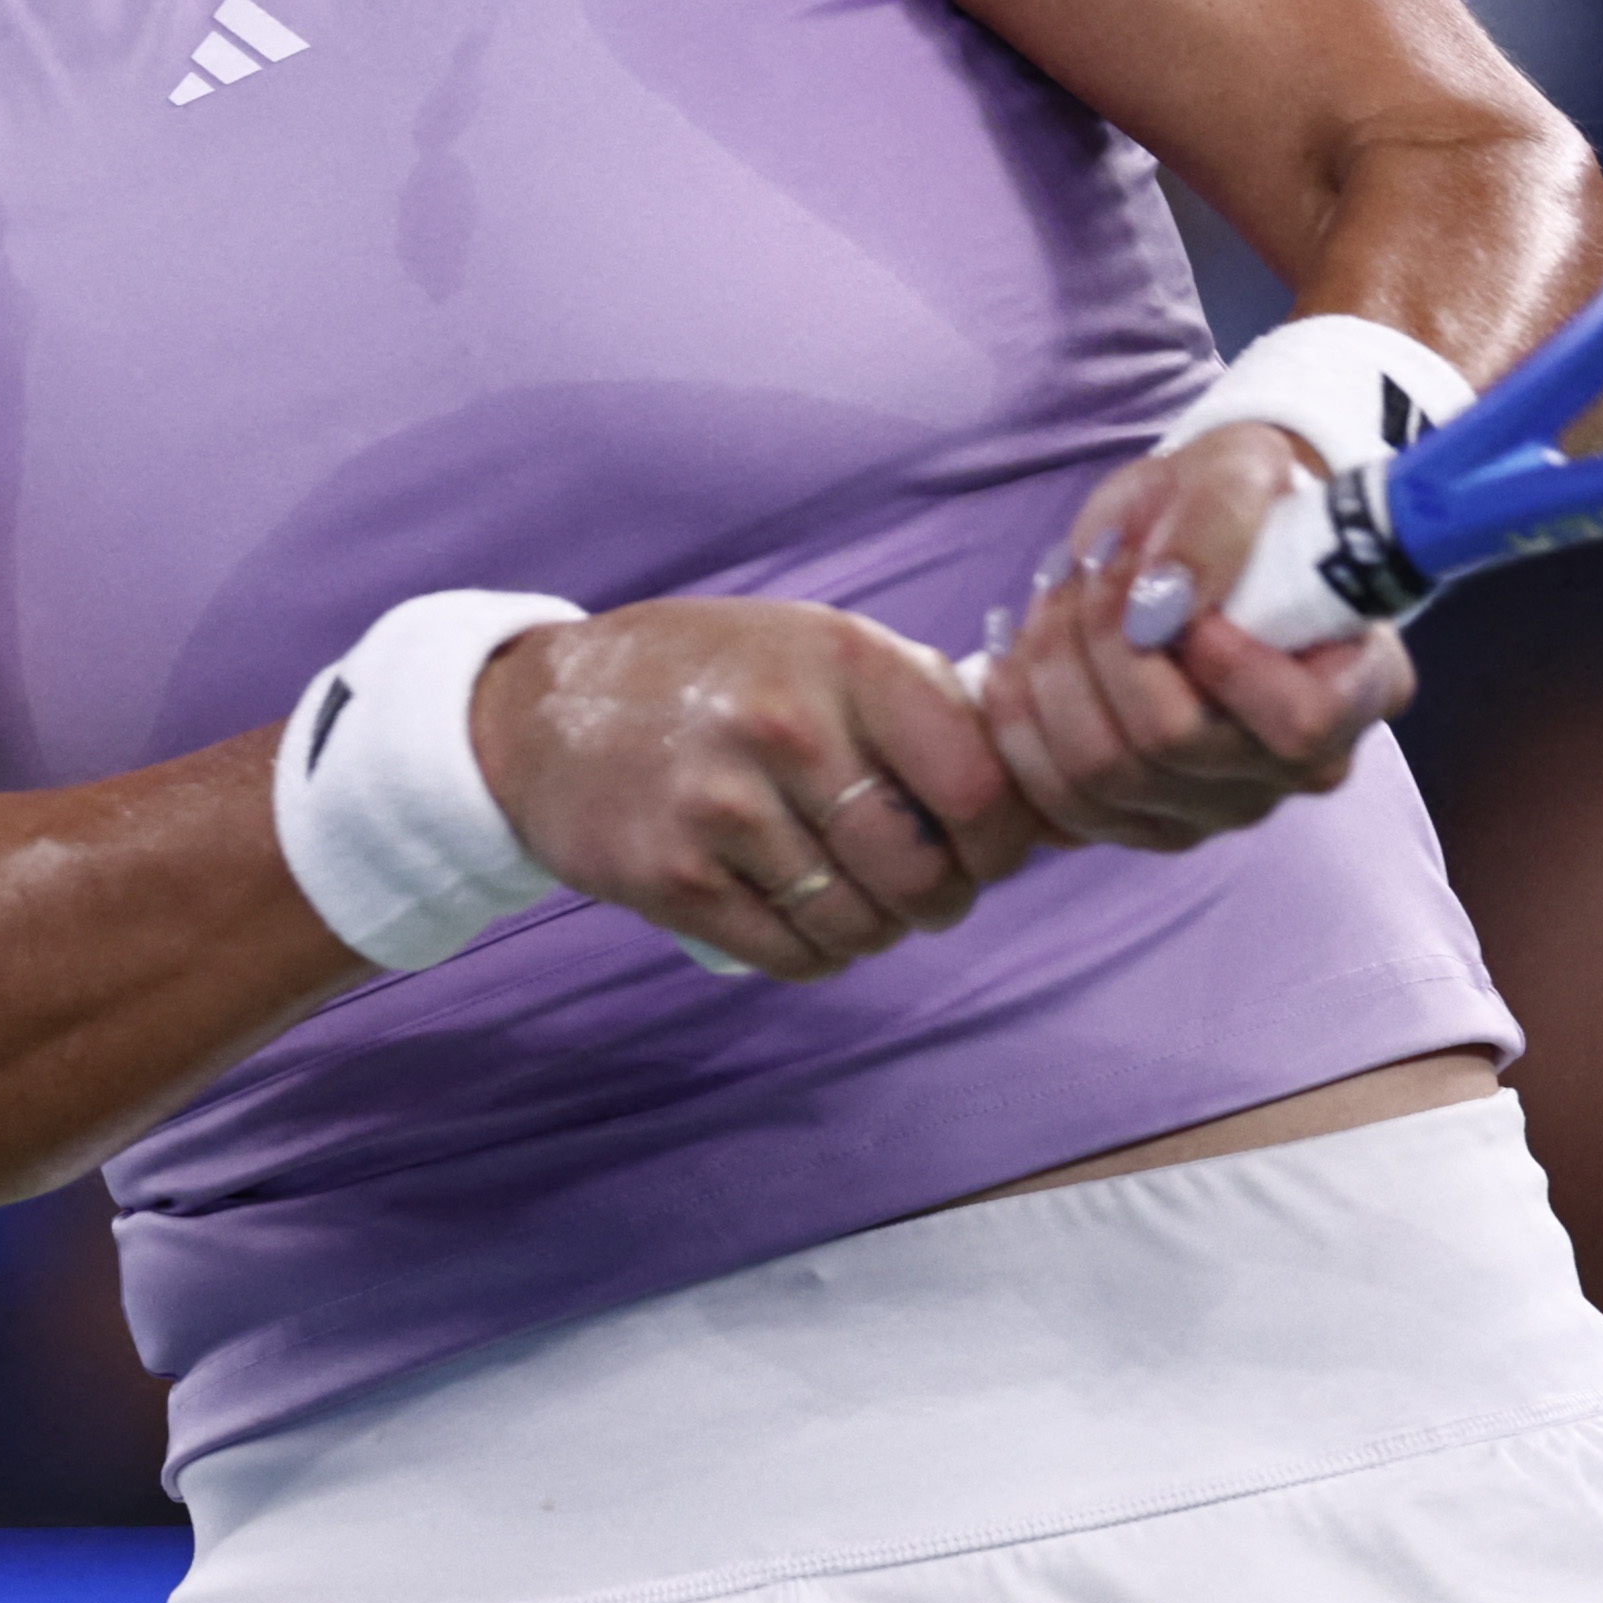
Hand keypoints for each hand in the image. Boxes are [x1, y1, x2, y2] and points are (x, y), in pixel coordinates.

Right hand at [469, 598, 1050, 979]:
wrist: (544, 708)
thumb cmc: (714, 677)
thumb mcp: (822, 646)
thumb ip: (933, 706)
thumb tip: (1058, 797)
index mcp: (845, 660)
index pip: (978, 788)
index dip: (1000, 842)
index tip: (984, 849)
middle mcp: (786, 729)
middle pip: (922, 876)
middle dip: (939, 901)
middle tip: (922, 890)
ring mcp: (722, 807)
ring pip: (860, 927)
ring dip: (874, 933)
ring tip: (853, 899)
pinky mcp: (671, 878)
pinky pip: (790, 956)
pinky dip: (815, 955)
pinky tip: (802, 921)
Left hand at [976, 422, 1414, 851]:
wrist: (1196, 537)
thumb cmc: (1239, 503)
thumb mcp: (1241, 468)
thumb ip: (1215, 519)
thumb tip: (1162, 597)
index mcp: (1361, 683)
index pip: (1302, 723)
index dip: (1227, 666)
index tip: (1178, 595)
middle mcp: (1302, 766)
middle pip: (1174, 745)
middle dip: (1104, 638)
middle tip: (1091, 564)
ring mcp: (1223, 805)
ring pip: (1102, 774)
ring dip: (1054, 669)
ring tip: (1058, 591)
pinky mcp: (1148, 821)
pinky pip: (1061, 801)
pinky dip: (1020, 723)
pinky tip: (1019, 655)